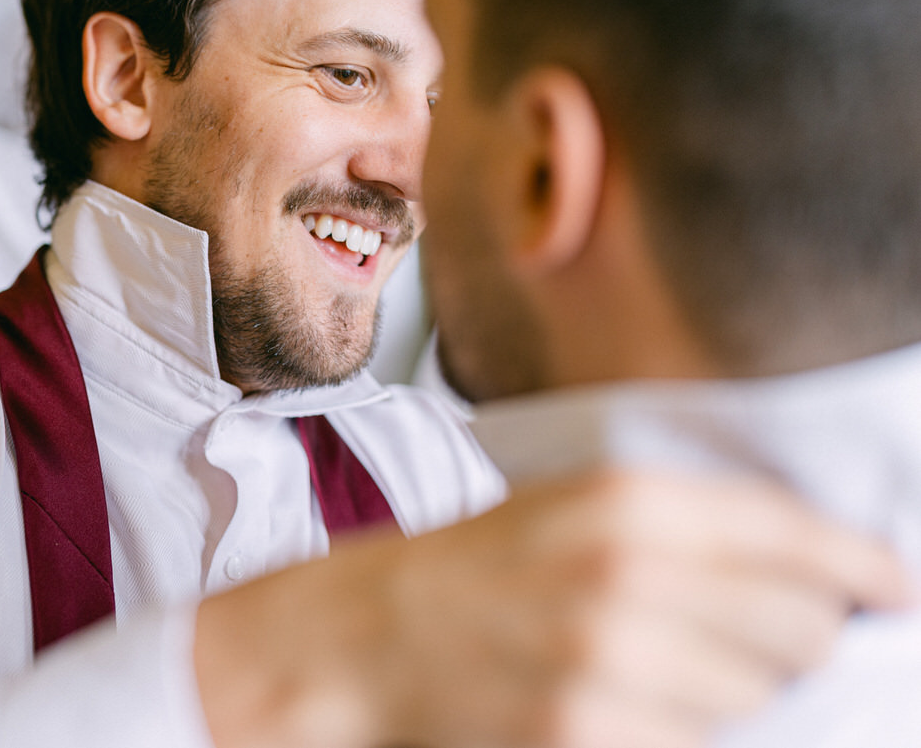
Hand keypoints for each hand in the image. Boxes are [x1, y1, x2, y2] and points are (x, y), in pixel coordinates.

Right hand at [195, 469, 912, 747]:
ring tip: (672, 675)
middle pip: (795, 627)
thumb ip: (683, 532)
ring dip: (740, 696)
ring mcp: (606, 664)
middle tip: (762, 644)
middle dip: (798, 641)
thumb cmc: (469, 574)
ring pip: (754, 698)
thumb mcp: (568, 513)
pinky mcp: (583, 733)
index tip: (894, 592)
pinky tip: (644, 709)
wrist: (359, 642)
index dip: (864, 567)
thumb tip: (814, 575)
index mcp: (623, 503)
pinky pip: (697, 743)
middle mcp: (626, 577)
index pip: (794, 535)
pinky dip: (689, 732)